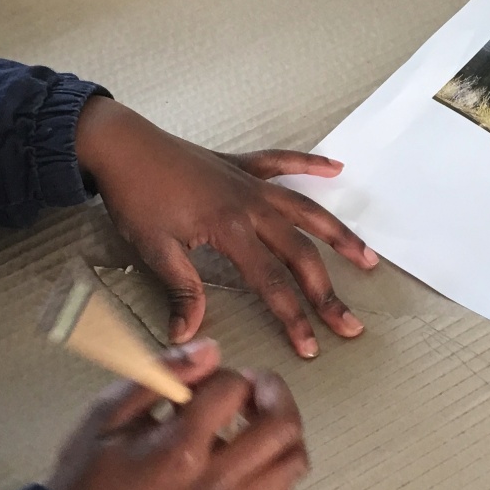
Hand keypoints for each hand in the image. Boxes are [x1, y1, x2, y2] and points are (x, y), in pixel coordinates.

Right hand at [50, 340, 307, 489]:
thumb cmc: (89, 470)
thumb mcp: (109, 411)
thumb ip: (162, 374)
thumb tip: (212, 349)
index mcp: (179, 449)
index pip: (232, 389)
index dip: (221, 372)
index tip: (200, 379)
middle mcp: (215, 481)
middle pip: (283, 425)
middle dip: (272, 391)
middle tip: (247, 387)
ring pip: (294, 459)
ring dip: (282, 427)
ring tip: (252, 418)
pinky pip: (282, 486)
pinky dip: (276, 459)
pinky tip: (248, 449)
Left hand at [74, 97, 378, 357]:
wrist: (121, 144)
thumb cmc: (134, 196)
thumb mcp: (154, 249)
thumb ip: (182, 291)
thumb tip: (188, 334)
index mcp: (229, 229)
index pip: (272, 282)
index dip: (293, 316)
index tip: (310, 345)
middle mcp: (250, 205)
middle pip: (300, 253)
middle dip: (327, 292)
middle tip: (350, 323)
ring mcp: (249, 183)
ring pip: (306, 210)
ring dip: (339, 235)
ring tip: (368, 258)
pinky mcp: (240, 165)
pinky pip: (284, 162)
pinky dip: (311, 164)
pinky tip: (337, 168)